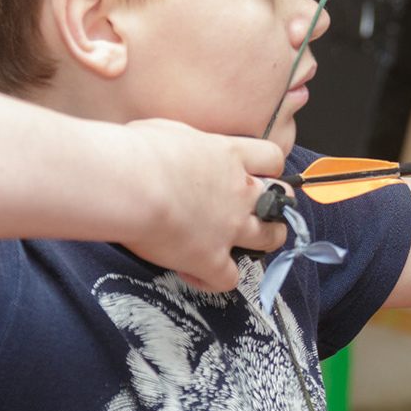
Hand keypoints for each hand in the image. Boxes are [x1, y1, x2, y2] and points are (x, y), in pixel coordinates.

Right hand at [124, 120, 287, 291]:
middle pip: (280, 202)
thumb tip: (173, 146)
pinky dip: (214, 280)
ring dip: (262, 243)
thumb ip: (185, 142)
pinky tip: (195, 273)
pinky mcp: (211, 259)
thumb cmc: (138, 151)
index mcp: (229, 156)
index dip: (269, 169)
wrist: (130, 184)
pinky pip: (228, 279)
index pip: (271, 158)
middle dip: (274, 209)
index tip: (255, 174)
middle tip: (256, 213)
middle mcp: (238, 192)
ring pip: (271, 238)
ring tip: (243, 246)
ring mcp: (230, 227)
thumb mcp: (168, 130)